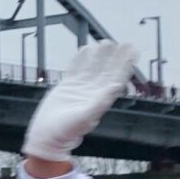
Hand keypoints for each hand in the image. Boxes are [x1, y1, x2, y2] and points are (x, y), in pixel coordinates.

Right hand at [21, 41, 138, 166]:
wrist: (47, 136)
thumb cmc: (66, 131)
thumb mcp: (84, 117)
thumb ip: (101, 101)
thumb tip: (117, 86)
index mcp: (100, 98)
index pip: (116, 78)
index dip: (125, 64)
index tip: (132, 52)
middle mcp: (92, 92)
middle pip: (107, 70)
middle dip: (115, 57)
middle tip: (124, 43)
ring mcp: (79, 88)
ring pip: (92, 67)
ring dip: (100, 55)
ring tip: (106, 42)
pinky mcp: (66, 87)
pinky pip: (75, 69)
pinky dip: (80, 59)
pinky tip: (85, 49)